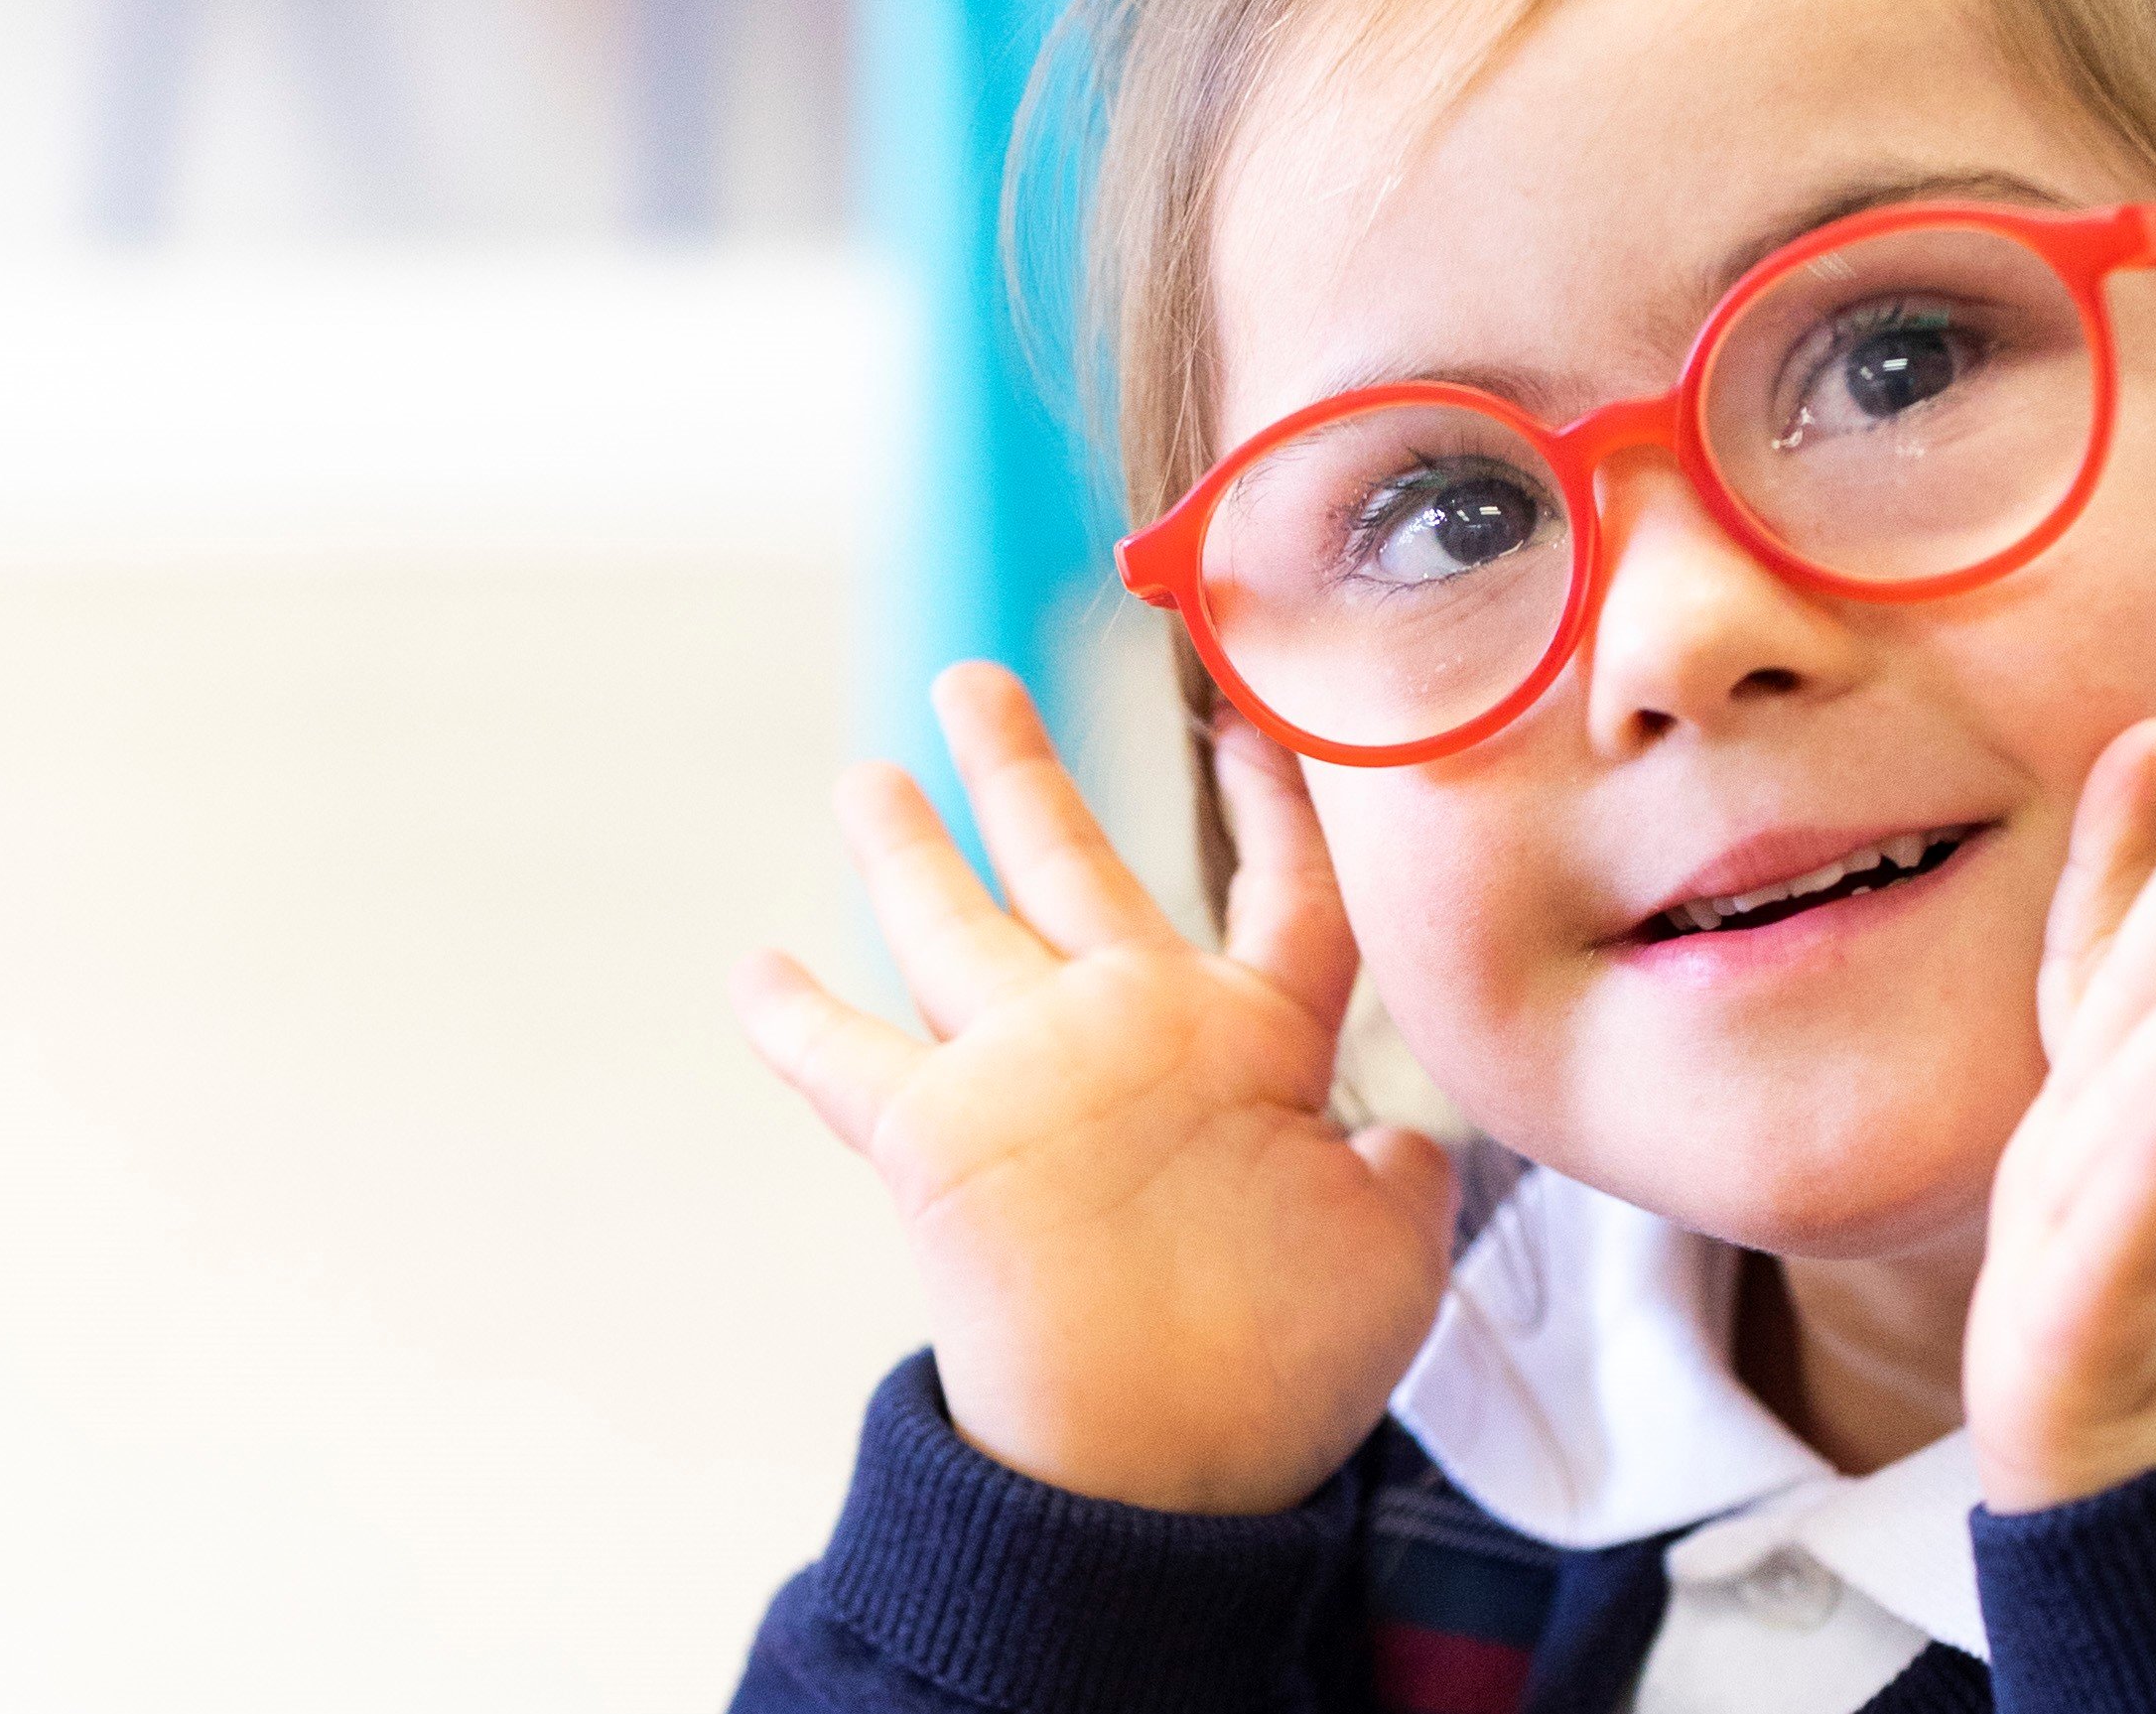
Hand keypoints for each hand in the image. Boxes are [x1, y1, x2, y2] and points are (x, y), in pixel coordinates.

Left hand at [729, 663, 1456, 1514]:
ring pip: (947, 919)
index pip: (1290, 890)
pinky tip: (752, 970)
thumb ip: (1403, 1179)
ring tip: (862, 777)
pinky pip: (840, 1057)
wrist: (1145, 1468)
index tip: (1250, 725)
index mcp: (1258, 1040)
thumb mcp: (1394, 1262)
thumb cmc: (1276, 1371)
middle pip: (1071, 859)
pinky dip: (790, 1015)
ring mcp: (1020, 1064)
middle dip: (1020, 765)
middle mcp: (1128, 1017)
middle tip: (970, 686)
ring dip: (900, 842)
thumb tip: (1402, 1141)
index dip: (1276, 801)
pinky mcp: (924, 1134)